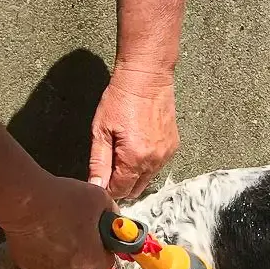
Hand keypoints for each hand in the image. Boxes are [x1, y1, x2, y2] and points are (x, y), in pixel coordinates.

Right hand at [0, 175, 115, 268]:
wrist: (24, 201)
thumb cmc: (60, 200)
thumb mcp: (98, 197)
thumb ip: (111, 212)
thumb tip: (112, 218)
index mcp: (90, 258)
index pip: (106, 262)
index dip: (104, 248)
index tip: (99, 236)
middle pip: (83, 263)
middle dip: (82, 247)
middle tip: (74, 225)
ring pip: (61, 263)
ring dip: (62, 248)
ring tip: (54, 225)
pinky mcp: (28, 265)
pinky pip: (41, 260)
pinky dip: (42, 249)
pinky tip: (39, 230)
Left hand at [88, 65, 179, 200]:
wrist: (147, 78)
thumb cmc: (120, 99)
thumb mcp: (101, 131)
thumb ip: (98, 163)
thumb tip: (96, 187)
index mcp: (135, 158)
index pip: (120, 190)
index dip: (107, 190)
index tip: (99, 182)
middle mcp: (154, 161)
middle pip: (135, 189)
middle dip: (121, 185)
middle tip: (108, 170)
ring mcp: (166, 154)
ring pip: (147, 179)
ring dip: (134, 175)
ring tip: (122, 155)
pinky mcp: (173, 147)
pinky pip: (157, 166)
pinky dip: (146, 164)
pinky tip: (137, 148)